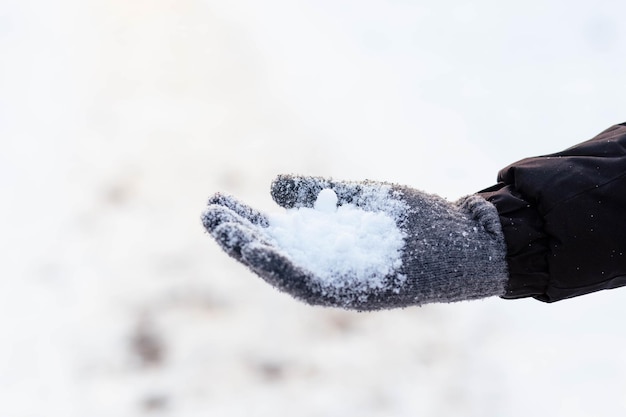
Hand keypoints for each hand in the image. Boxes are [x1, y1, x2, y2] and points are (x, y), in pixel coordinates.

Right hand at [202, 175, 507, 309]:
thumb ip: (318, 195)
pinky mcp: (362, 294)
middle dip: (239, 237)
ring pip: (288, 275)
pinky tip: (262, 250)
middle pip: (274, 257)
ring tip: (224, 231)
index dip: (243, 222)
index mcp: (326, 247)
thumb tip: (273, 186)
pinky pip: (316, 287)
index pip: (276, 237)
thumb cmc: (414, 220)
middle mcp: (329, 269)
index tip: (216, 200)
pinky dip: (286, 270)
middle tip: (208, 213)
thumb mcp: (358, 199)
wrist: (467, 238)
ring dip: (254, 255)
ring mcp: (344, 284)